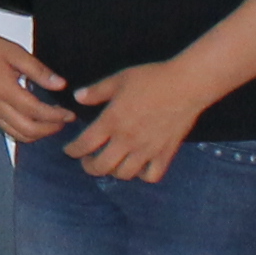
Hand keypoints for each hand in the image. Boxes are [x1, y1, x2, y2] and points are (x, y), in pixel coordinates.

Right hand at [0, 15, 73, 142]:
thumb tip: (61, 85)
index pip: (35, 111)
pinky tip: (36, 121)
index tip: (70, 114)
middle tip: (64, 120)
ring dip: (39, 133)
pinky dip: (25, 132)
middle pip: (27, 129)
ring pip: (18, 135)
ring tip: (53, 122)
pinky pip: (9, 131)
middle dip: (50, 129)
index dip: (55, 116)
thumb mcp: (17, 53)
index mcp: (4, 89)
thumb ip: (39, 71)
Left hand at [65, 62, 201, 181]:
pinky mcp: (165, 154)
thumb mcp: (119, 79)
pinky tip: (138, 167)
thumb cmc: (151, 78)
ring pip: (124, 174)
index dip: (72, 151)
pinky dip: (142, 175)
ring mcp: (147, 150)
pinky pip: (151, 176)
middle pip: (101, 167)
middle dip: (89, 167)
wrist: (186, 85)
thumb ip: (96, 91)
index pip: (84, 145)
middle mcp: (127, 140)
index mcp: (112, 121)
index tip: (69, 150)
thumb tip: (78, 97)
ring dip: (113, 172)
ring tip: (111, 164)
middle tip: (87, 161)